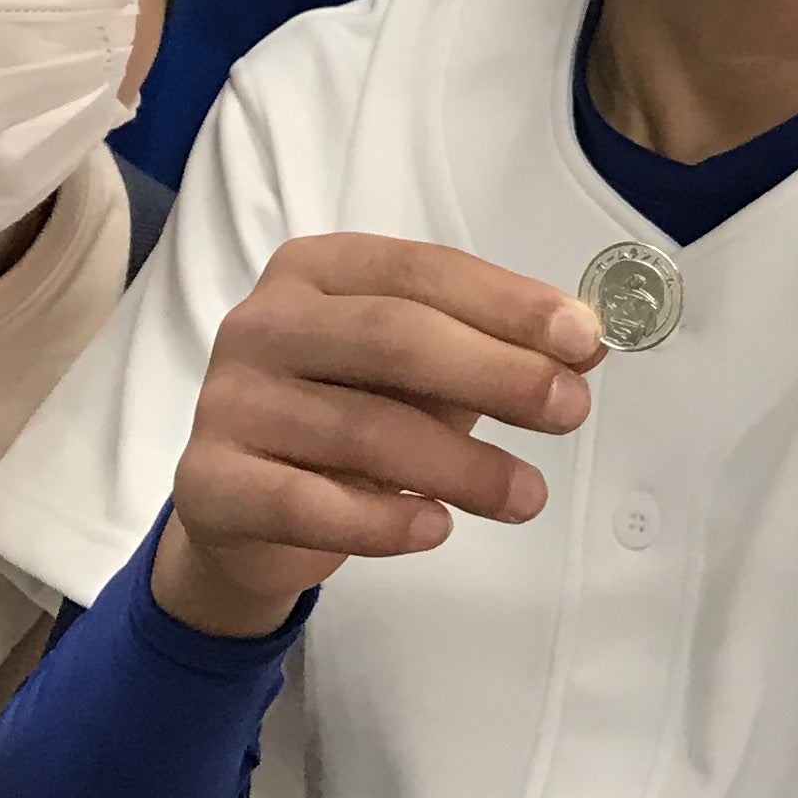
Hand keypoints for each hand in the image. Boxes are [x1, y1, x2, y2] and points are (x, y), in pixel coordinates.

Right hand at [153, 236, 605, 638]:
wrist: (242, 513)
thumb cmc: (344, 418)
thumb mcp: (420, 375)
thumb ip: (491, 352)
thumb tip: (587, 345)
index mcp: (315, 270)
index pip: (422, 272)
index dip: (509, 304)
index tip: (585, 341)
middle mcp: (263, 322)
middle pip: (393, 337)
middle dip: (496, 372)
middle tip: (570, 411)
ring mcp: (229, 402)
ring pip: (363, 429)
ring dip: (462, 465)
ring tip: (528, 496)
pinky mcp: (211, 484)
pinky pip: (309, 504)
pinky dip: (384, 519)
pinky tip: (438, 527)